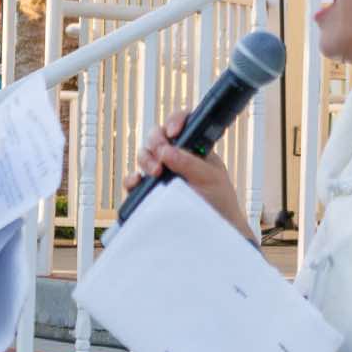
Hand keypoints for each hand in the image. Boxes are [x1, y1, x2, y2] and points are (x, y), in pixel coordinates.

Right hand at [126, 109, 250, 238]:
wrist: (216, 229)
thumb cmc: (219, 201)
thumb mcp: (210, 178)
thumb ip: (190, 163)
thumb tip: (166, 151)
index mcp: (194, 147)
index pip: (181, 123)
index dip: (175, 121)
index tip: (174, 132)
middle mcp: (175, 156)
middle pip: (157, 136)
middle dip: (156, 142)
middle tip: (162, 155)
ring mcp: (162, 173)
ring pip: (144, 155)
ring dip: (146, 159)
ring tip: (156, 172)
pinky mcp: (151, 191)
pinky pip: (134, 180)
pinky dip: (132, 178)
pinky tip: (138, 181)